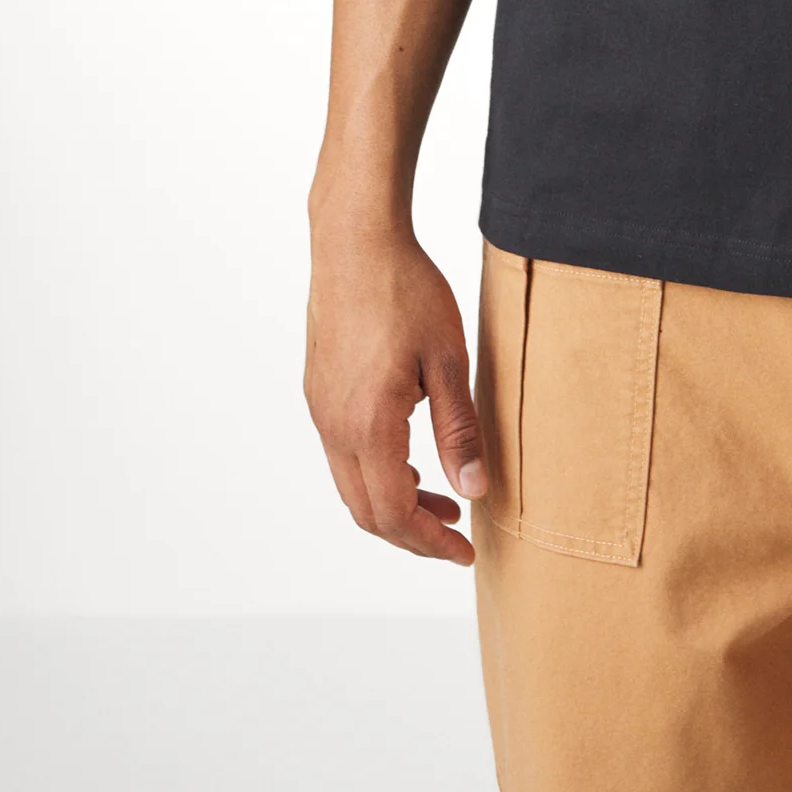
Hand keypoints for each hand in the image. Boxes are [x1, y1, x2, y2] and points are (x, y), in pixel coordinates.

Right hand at [304, 224, 486, 564]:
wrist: (355, 241)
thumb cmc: (406, 291)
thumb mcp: (447, 360)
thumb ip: (459, 430)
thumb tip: (473, 489)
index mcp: (368, 425)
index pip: (394, 513)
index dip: (430, 541)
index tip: (464, 550)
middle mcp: (334, 425)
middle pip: (366, 511)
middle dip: (412, 532)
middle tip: (456, 534)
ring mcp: (320, 408)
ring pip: (351, 485)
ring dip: (393, 502)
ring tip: (440, 497)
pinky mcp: (318, 390)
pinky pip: (342, 453)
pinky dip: (375, 473)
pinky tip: (409, 457)